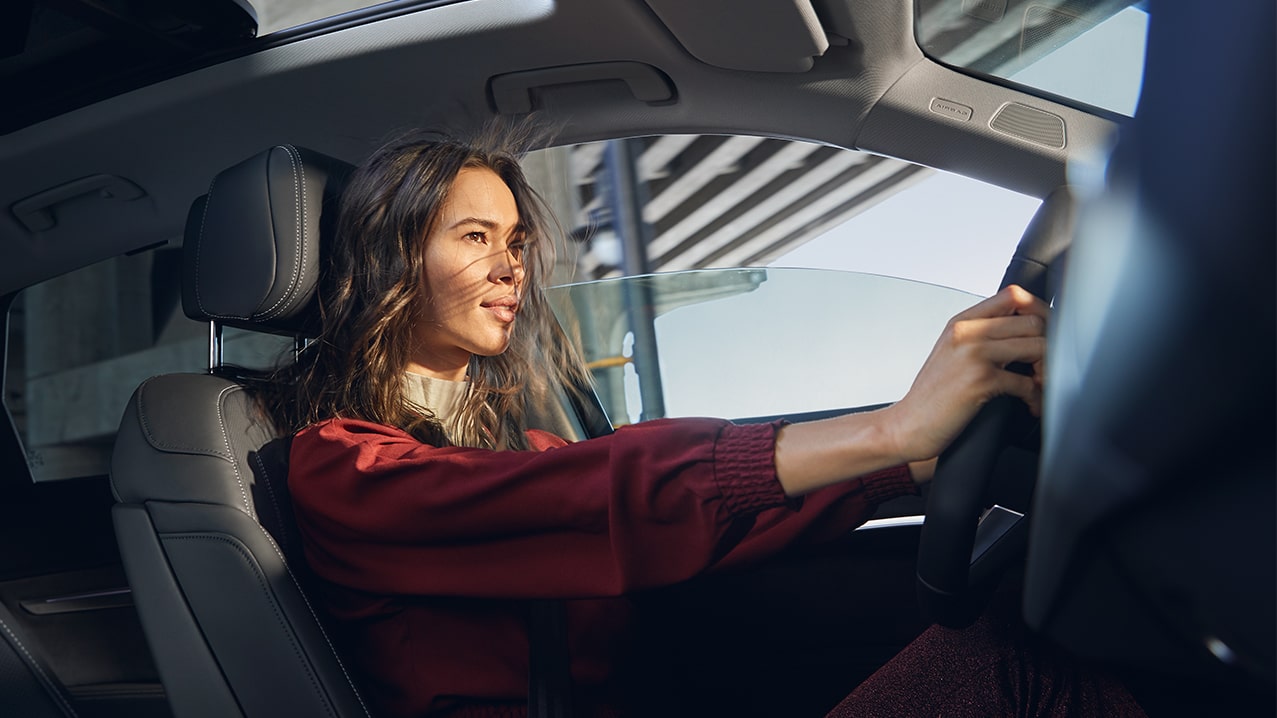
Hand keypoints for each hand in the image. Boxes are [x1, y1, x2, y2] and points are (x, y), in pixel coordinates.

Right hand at [884, 285, 1047, 468]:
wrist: (908, 425)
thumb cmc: (932, 395)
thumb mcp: (951, 352)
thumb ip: (981, 335)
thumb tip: (1023, 330)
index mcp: (962, 322)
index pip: (1013, 295)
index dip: (1039, 311)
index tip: (1044, 334)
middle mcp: (967, 333)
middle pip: (1033, 321)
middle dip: (1050, 346)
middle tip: (1045, 368)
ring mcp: (973, 355)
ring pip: (1036, 347)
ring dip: (1047, 370)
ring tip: (1040, 386)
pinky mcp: (980, 381)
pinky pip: (1027, 382)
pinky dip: (1035, 397)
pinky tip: (1030, 405)